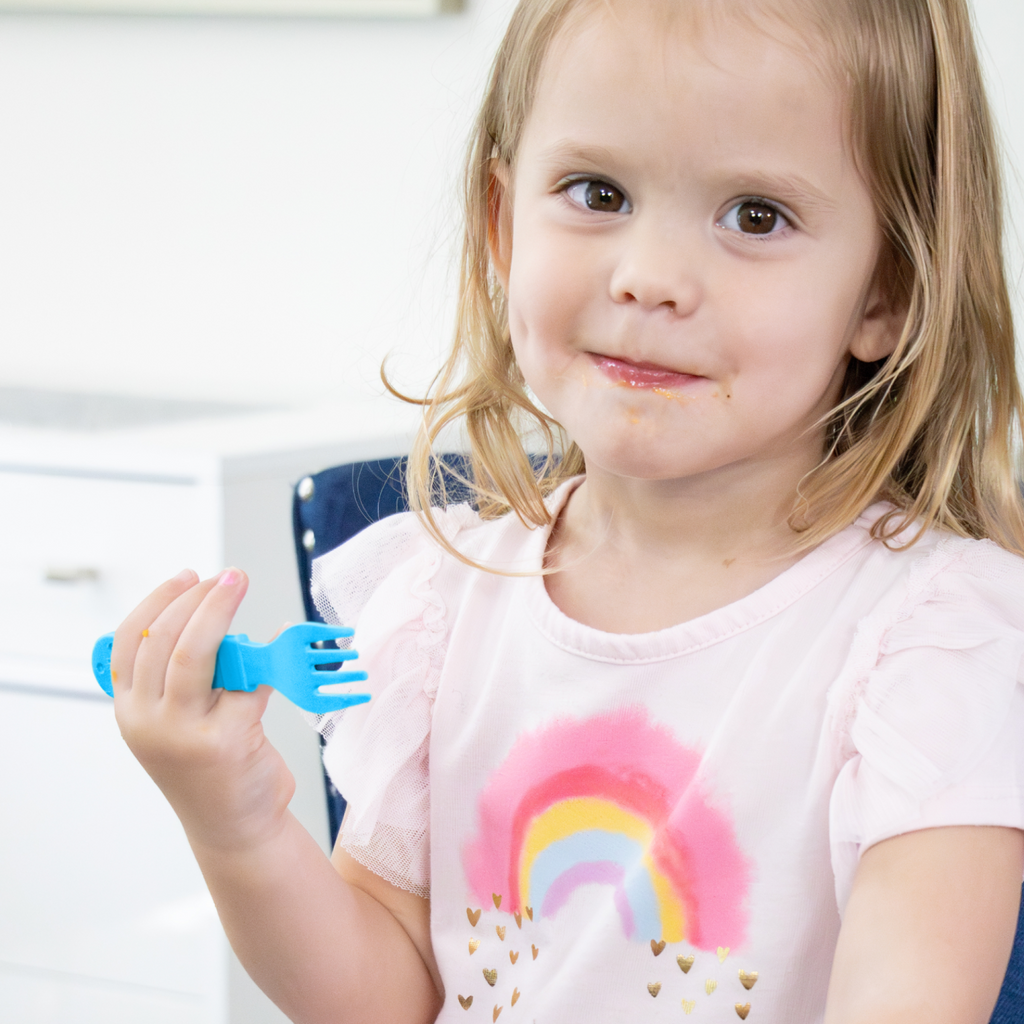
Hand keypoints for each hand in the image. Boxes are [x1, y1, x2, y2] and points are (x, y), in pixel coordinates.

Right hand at [110, 568, 295, 853]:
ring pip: (194, 654)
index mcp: (131, 711)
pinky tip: (279, 642)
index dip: (157, 602)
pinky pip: (246, 681)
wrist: (236, 827)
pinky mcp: (224, 740)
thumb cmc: (211, 766)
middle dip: (196, 599)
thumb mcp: (177, 720)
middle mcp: (148, 721)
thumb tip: (212, 619)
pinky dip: (263, 658)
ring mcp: (184, 733)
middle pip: (162, 640)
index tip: (187, 578)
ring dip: (218, 611)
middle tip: (227, 577)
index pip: (129, 642)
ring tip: (238, 585)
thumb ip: (183, 676)